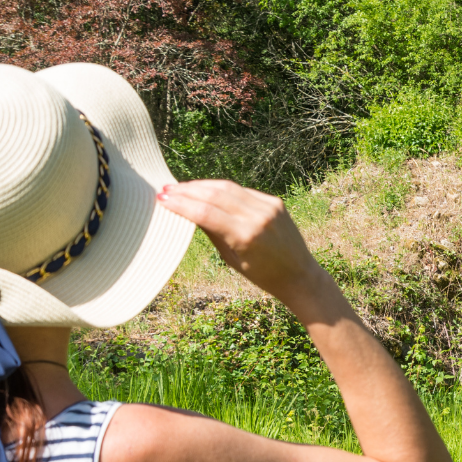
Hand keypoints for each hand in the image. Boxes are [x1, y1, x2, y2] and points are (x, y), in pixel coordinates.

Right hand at [156, 180, 331, 306]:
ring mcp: (269, 207)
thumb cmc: (263, 275)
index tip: (162, 199)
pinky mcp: (275, 202)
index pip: (205, 213)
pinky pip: (243, 192)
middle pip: (215, 195)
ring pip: (228, 188)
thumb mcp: (231, 259)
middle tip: (166, 190)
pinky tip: (207, 191)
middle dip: (188, 191)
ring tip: (182, 188)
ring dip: (202, 186)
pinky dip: (223, 190)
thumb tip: (187, 211)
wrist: (299, 275)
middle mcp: (258, 217)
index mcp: (246, 236)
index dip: (181, 204)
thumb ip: (211, 232)